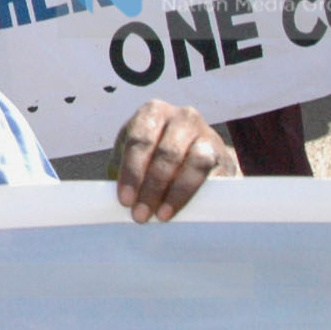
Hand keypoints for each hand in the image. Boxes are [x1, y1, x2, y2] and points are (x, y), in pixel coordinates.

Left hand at [110, 100, 235, 221]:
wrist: (202, 155)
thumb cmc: (156, 156)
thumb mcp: (138, 155)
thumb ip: (123, 171)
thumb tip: (105, 201)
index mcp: (153, 112)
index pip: (139, 140)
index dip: (131, 172)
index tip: (125, 200)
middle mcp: (182, 118)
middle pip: (166, 153)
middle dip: (151, 187)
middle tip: (141, 215)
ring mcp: (207, 134)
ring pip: (194, 162)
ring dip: (176, 193)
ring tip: (162, 216)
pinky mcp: (225, 156)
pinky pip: (214, 176)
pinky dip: (200, 194)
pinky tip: (190, 211)